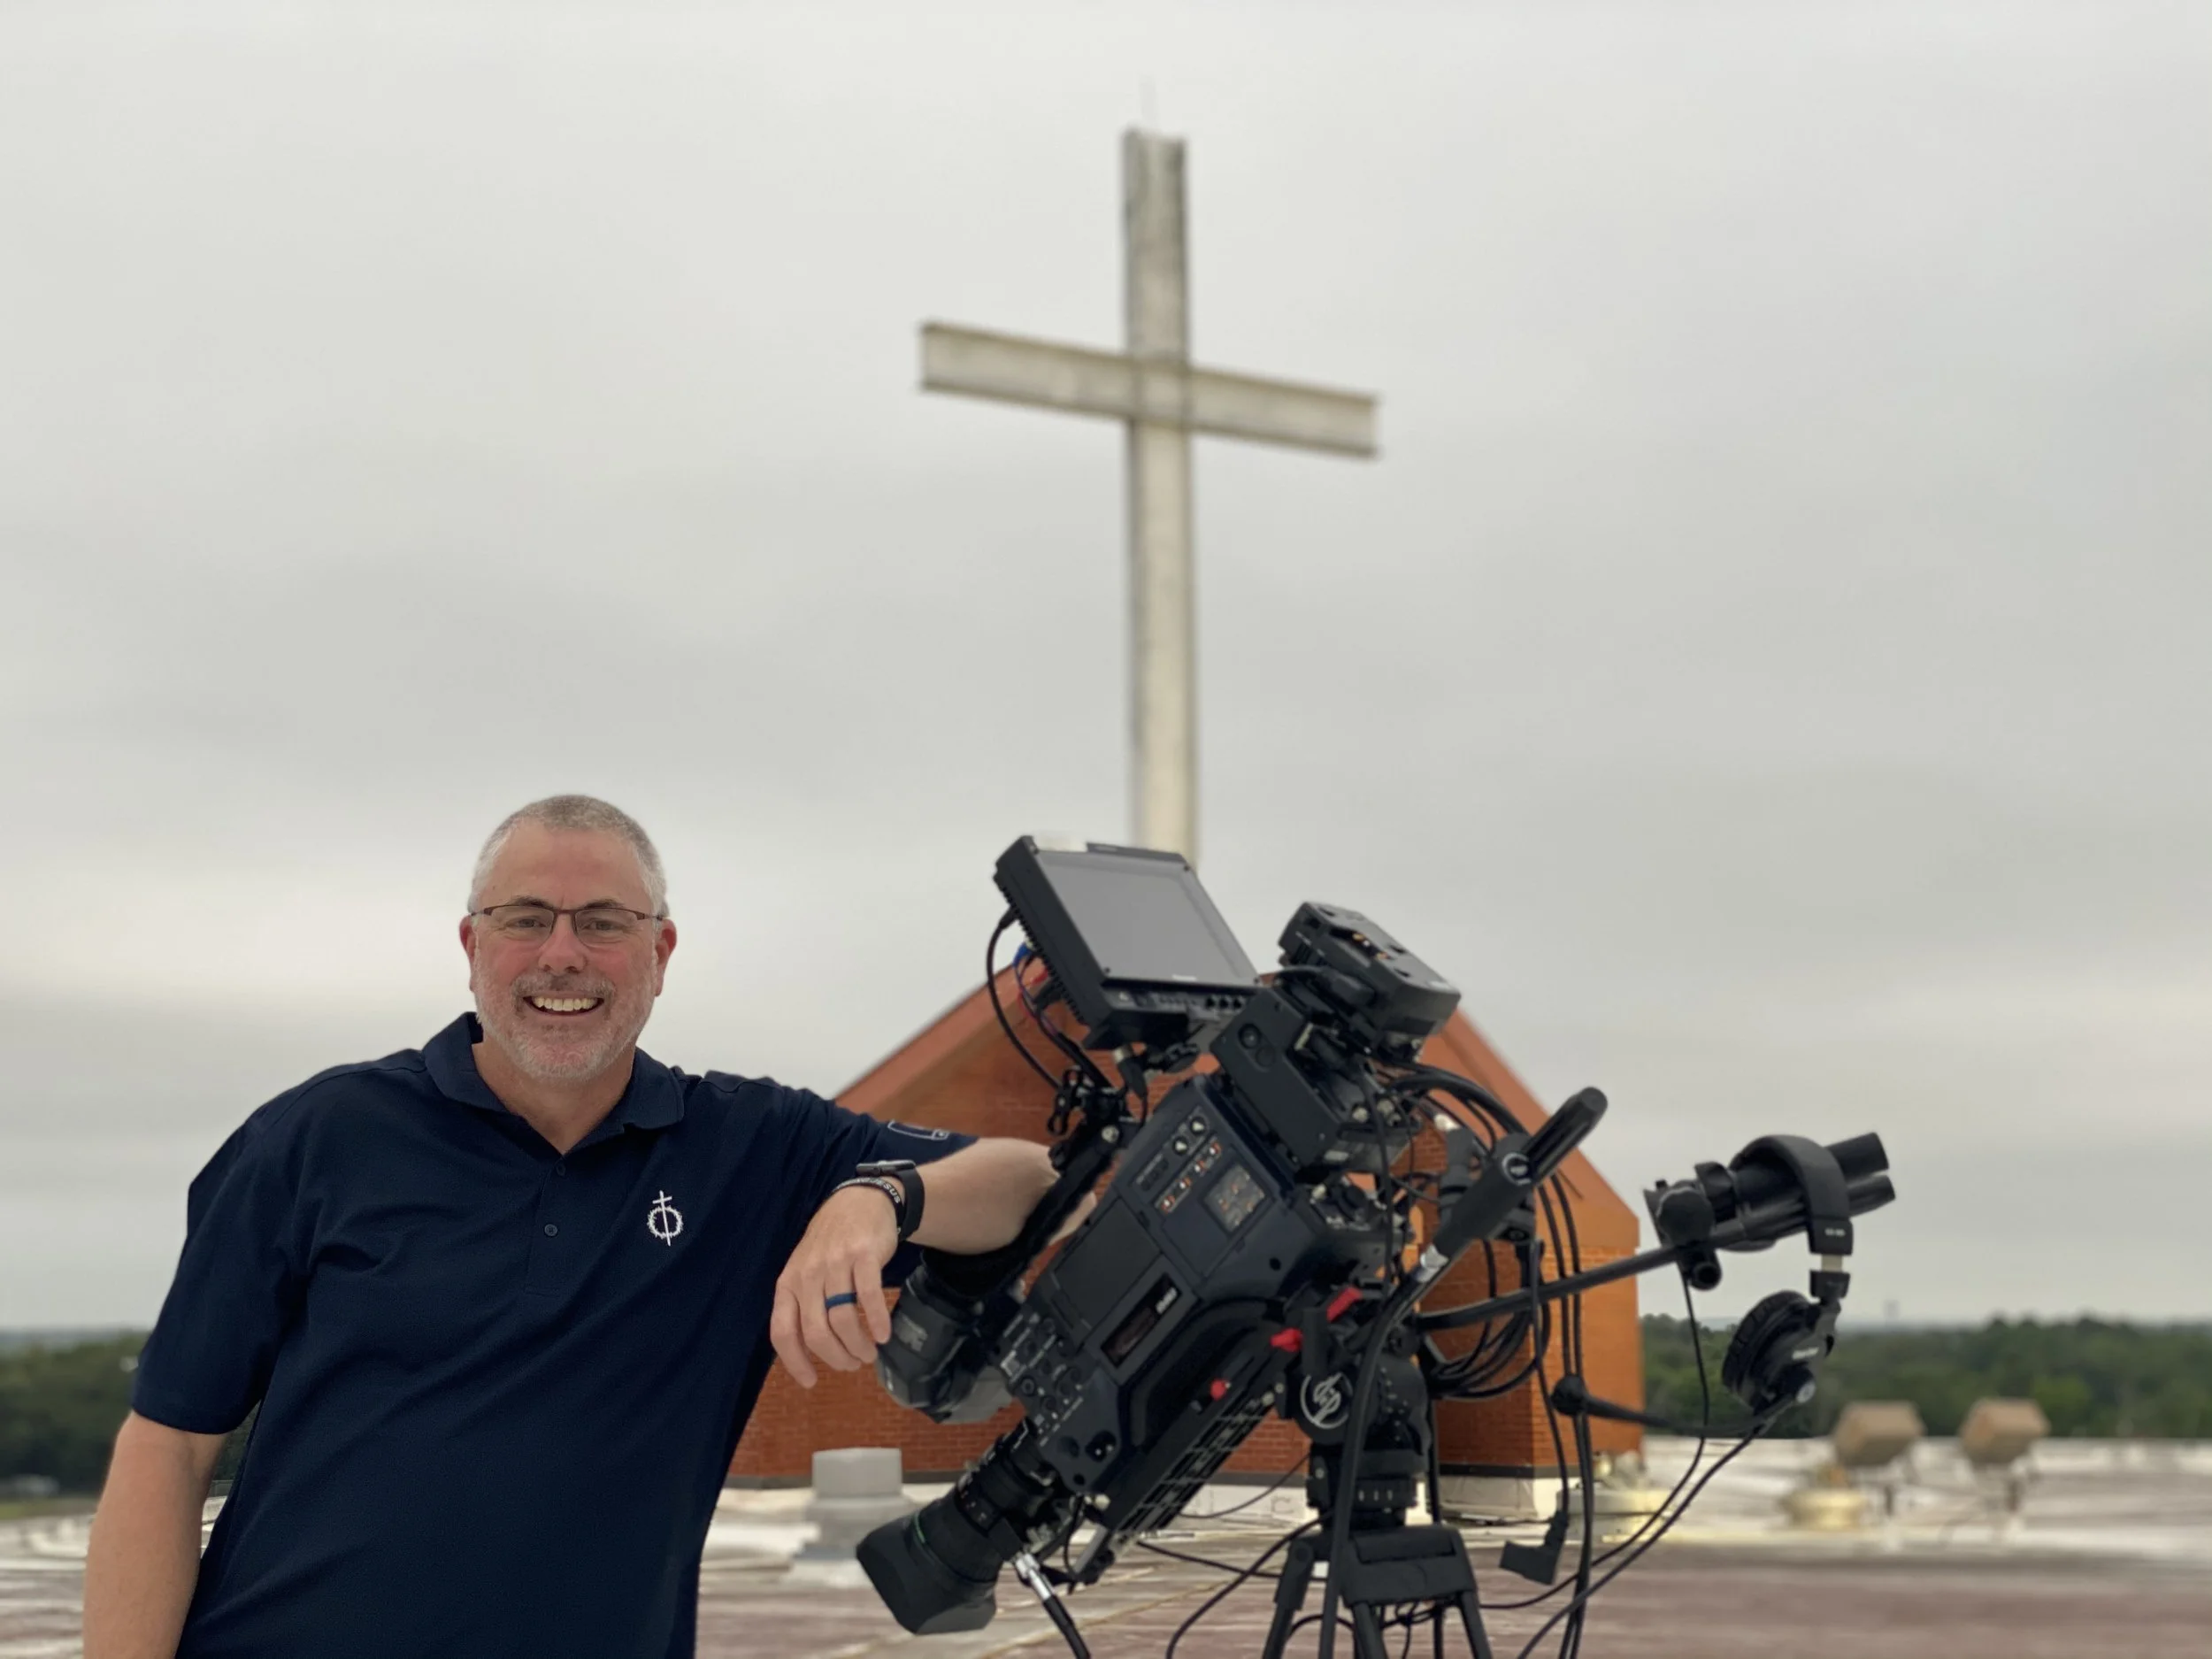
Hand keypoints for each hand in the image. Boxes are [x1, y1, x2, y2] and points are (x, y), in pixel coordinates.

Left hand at [770, 1185, 899, 1387]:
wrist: (859, 1201)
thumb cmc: (831, 1245)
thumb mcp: (806, 1271)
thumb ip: (803, 1305)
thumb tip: (809, 1351)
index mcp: (789, 1283)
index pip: (782, 1331)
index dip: (795, 1362)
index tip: (811, 1381)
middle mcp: (808, 1275)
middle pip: (816, 1331)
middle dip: (835, 1357)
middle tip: (851, 1364)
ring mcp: (835, 1263)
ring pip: (842, 1318)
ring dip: (858, 1345)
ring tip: (869, 1353)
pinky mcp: (863, 1255)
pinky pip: (869, 1296)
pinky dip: (877, 1321)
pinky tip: (884, 1334)